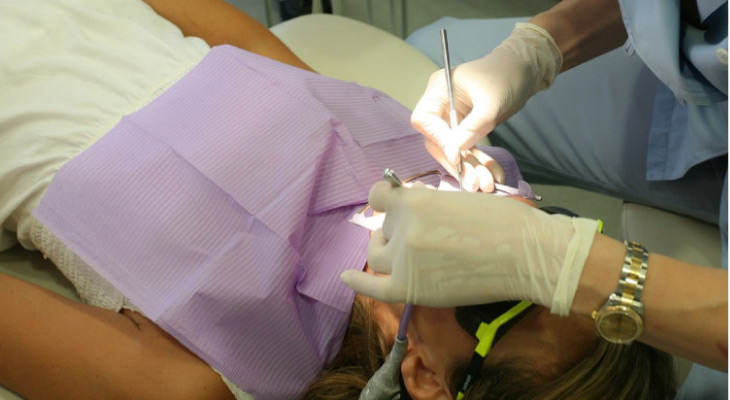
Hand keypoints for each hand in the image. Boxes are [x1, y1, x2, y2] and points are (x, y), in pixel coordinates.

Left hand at [340, 181, 597, 315]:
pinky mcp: (410, 288)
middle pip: (383, 229)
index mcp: (415, 200)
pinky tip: (345, 277)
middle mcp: (402, 227)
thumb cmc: (504, 221)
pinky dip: (357, 283)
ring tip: (407, 256)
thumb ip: (429, 207)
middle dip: (395, 231)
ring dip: (387, 252)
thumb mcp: (459, 198)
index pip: (379, 196)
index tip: (393, 206)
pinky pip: (373, 287)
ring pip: (377, 255)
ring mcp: (403, 259)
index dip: (387, 201)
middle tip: (422, 238)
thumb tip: (413, 216)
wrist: (526, 254)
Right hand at [411, 23, 561, 176]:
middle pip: (437, 140)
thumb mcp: (490, 103)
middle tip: (474, 183)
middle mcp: (441, 104)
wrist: (525, 70)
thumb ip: (471, 128)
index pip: (425, 120)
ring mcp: (452, 117)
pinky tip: (492, 174)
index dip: (438, 140)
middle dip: (456, 162)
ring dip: (469, 168)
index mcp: (439, 90)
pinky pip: (467, 148)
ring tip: (485, 185)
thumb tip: (454, 154)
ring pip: (453, 149)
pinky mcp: (465, 126)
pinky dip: (479, 162)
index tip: (457, 157)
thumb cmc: (506, 77)